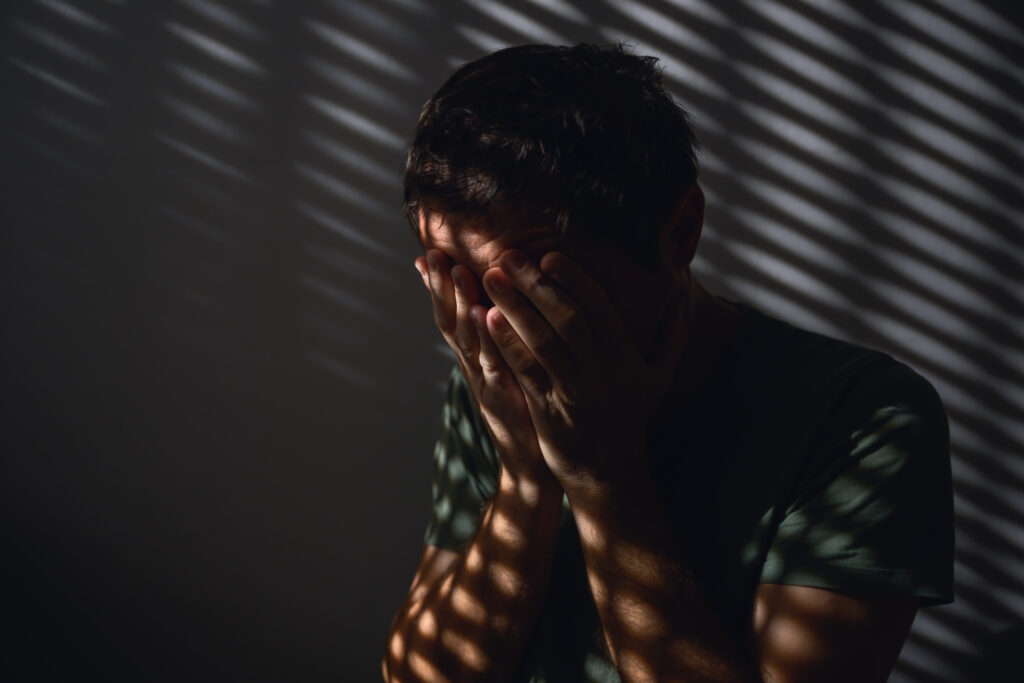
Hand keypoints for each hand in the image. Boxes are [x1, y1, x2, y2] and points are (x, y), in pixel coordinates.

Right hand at [416, 249, 553, 486]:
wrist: (531, 466)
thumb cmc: (524, 411)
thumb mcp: (508, 368)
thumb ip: (497, 339)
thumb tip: (491, 302)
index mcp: (473, 358)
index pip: (450, 316)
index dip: (438, 287)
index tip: (427, 254)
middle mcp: (473, 368)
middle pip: (450, 322)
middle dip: (441, 288)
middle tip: (433, 254)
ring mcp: (485, 384)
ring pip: (468, 340)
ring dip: (462, 304)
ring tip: (458, 273)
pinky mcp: (504, 400)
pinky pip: (495, 364)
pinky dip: (489, 339)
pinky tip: (487, 316)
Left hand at [480, 250, 689, 495]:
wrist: (609, 474)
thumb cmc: (631, 418)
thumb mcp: (660, 377)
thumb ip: (672, 334)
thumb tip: (682, 294)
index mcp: (625, 355)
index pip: (598, 306)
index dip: (573, 278)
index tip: (549, 255)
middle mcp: (601, 370)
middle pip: (567, 318)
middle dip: (536, 284)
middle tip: (508, 256)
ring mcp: (574, 391)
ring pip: (543, 341)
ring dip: (515, 307)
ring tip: (490, 279)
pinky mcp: (549, 411)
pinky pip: (526, 372)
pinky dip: (507, 344)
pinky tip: (487, 320)